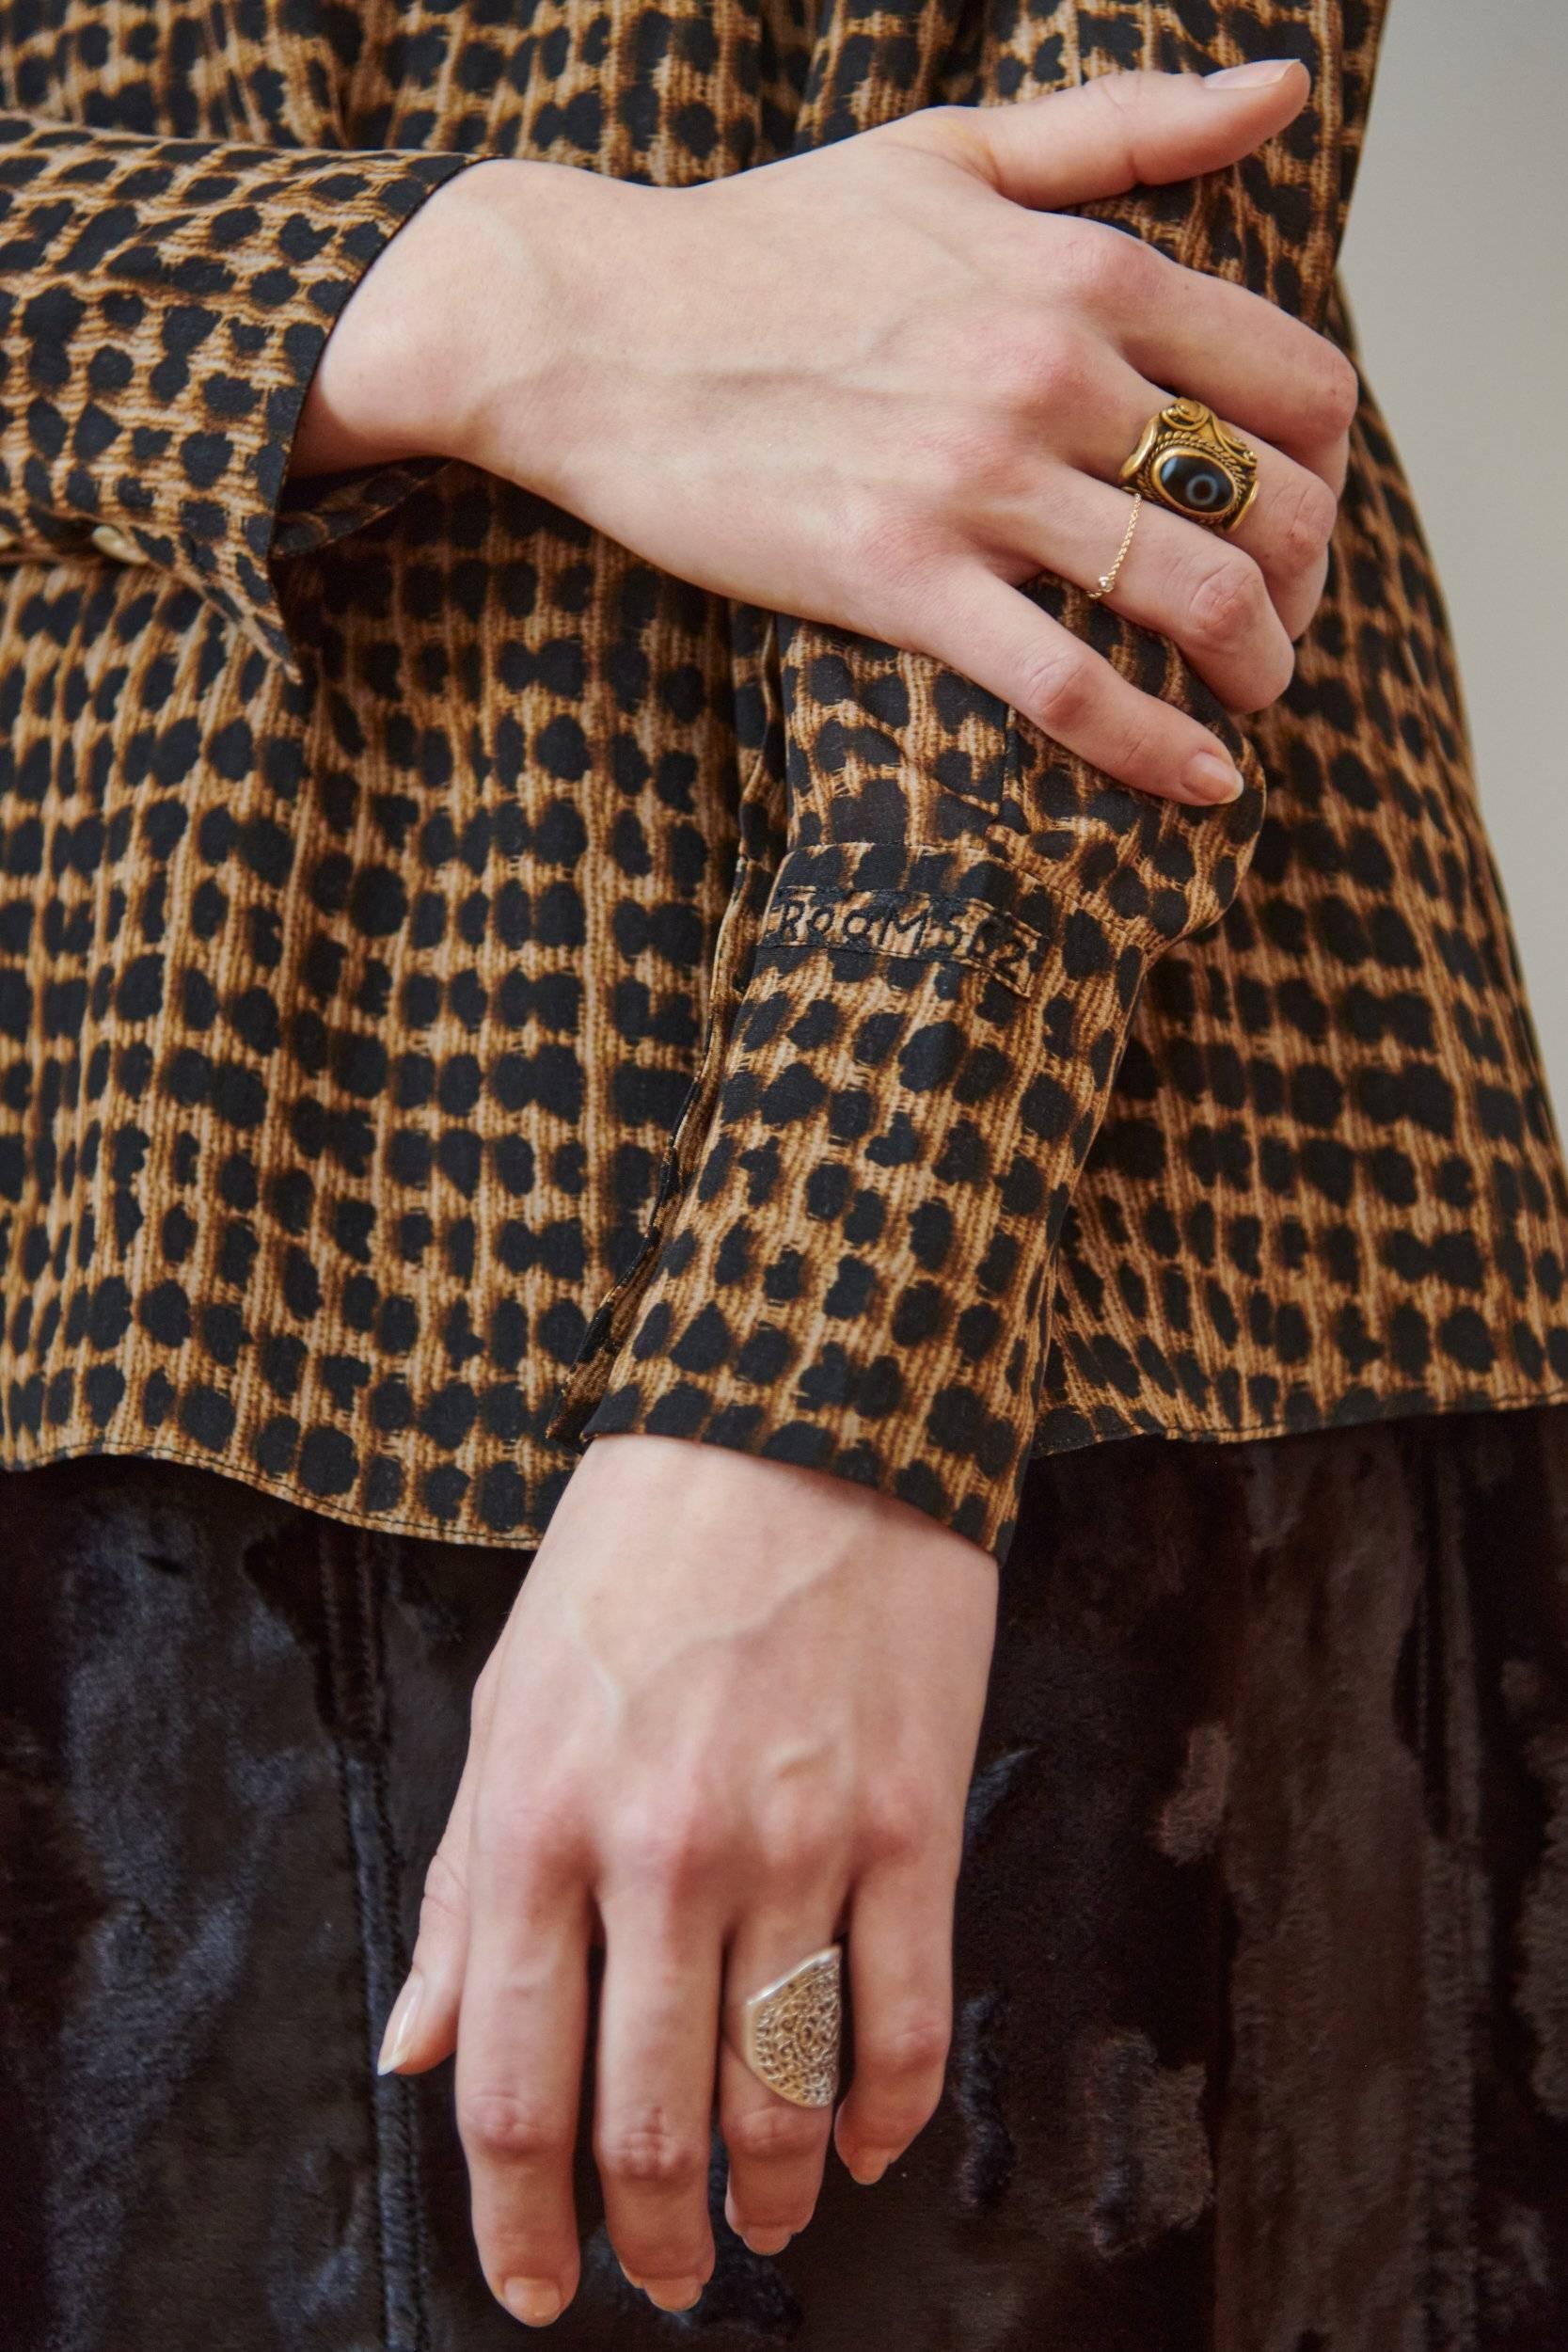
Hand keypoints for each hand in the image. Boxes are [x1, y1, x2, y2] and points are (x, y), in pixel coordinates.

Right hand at [297, 65, 1356, 808]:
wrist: (588, 320)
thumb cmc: (765, 241)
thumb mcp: (955, 151)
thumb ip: (1126, 129)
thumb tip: (1286, 88)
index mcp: (1083, 267)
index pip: (1296, 382)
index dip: (1329, 470)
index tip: (1299, 518)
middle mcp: (1052, 368)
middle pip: (1270, 500)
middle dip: (1304, 582)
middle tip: (1277, 627)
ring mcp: (977, 478)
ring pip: (1194, 595)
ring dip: (1257, 667)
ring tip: (1251, 700)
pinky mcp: (898, 575)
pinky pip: (1065, 683)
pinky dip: (1153, 747)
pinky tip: (1202, 783)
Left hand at [375, 1432, 998, 2324]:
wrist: (800, 1418)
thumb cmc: (641, 1549)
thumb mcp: (509, 1697)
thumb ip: (467, 1885)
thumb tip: (417, 2044)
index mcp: (543, 1821)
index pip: (516, 2086)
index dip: (517, 2220)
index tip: (536, 2281)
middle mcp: (664, 1852)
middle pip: (647, 2121)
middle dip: (650, 2236)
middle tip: (663, 2272)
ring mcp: (798, 1841)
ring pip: (780, 2093)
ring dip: (769, 2196)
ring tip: (762, 2226)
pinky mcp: (911, 1820)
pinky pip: (906, 2019)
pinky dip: (886, 2116)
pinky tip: (863, 2147)